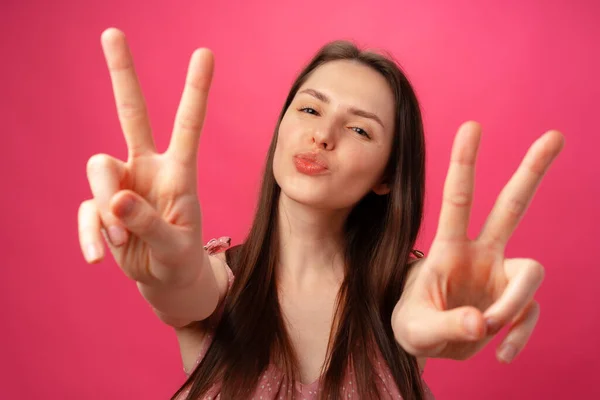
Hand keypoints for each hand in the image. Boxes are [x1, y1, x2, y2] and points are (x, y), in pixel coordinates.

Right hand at [77, 28, 213, 286]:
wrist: (165, 278)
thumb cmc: (179, 256)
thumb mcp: (175, 247)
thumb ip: (149, 223)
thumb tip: (115, 200)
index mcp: (179, 172)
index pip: (187, 125)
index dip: (195, 90)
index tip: (205, 52)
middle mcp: (148, 168)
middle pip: (132, 114)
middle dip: (122, 75)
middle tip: (112, 33)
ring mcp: (122, 184)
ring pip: (98, 169)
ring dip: (106, 206)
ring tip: (122, 238)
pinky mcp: (101, 206)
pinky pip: (87, 210)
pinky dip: (90, 234)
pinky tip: (98, 258)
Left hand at [392, 121, 564, 362]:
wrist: (428, 346)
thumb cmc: (412, 327)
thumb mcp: (416, 331)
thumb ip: (447, 326)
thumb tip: (482, 324)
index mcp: (449, 249)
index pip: (458, 201)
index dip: (464, 165)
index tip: (472, 126)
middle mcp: (480, 254)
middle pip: (512, 206)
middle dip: (532, 172)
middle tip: (555, 135)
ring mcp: (501, 276)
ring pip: (532, 273)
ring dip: (514, 308)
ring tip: (486, 332)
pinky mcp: (514, 301)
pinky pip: (529, 313)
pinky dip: (518, 335)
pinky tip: (501, 352)